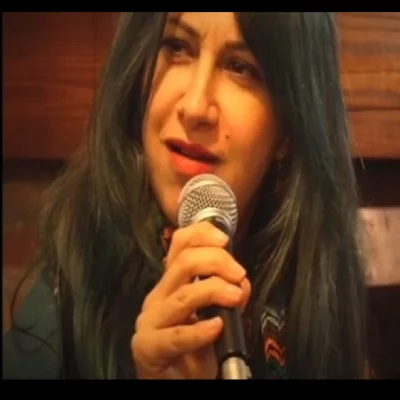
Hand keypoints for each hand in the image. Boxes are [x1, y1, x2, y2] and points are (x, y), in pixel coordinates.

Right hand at [131, 221, 250, 378]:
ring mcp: (151, 320)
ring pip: (183, 295)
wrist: (176, 382)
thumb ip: (230, 297)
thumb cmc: (194, 348)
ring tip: (235, 297)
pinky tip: (217, 328)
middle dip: (216, 262)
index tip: (224, 239)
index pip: (180, 244)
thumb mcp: (218, 316)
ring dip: (214, 290)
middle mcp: (159, 295)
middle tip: (239, 274)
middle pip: (183, 263)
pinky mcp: (148, 346)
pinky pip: (177, 335)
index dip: (201, 234)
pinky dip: (200, 331)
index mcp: (172, 282)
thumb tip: (242, 283)